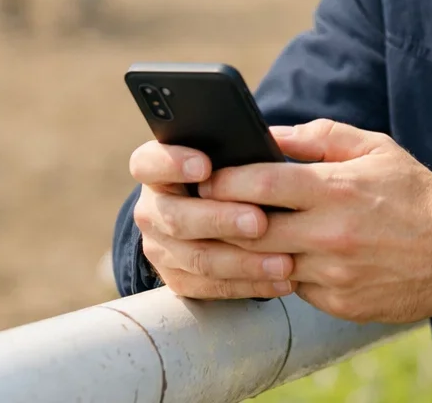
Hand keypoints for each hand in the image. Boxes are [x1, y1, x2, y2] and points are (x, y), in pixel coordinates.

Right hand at [129, 141, 295, 299]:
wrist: (220, 210)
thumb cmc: (232, 170)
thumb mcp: (230, 151)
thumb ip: (241, 145)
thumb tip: (274, 143)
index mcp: (157, 169)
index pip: (149, 162)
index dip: (172, 163)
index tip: (205, 165)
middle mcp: (152, 209)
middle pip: (176, 217)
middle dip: (221, 220)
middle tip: (259, 221)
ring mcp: (161, 247)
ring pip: (198, 258)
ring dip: (243, 261)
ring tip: (282, 261)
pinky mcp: (178, 278)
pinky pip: (212, 287)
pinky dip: (250, 284)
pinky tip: (282, 281)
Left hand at [204, 119, 431, 324]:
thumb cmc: (415, 194)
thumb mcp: (375, 148)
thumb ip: (320, 137)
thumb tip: (271, 133)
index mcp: (336, 189)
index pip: (261, 182)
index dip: (225, 179)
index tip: (206, 174)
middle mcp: (330, 234)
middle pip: (250, 230)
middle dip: (221, 218)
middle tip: (205, 208)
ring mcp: (333, 274)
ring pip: (266, 265)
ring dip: (247, 251)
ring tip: (234, 234)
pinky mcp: (340, 304)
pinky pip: (294, 289)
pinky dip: (283, 273)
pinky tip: (280, 258)